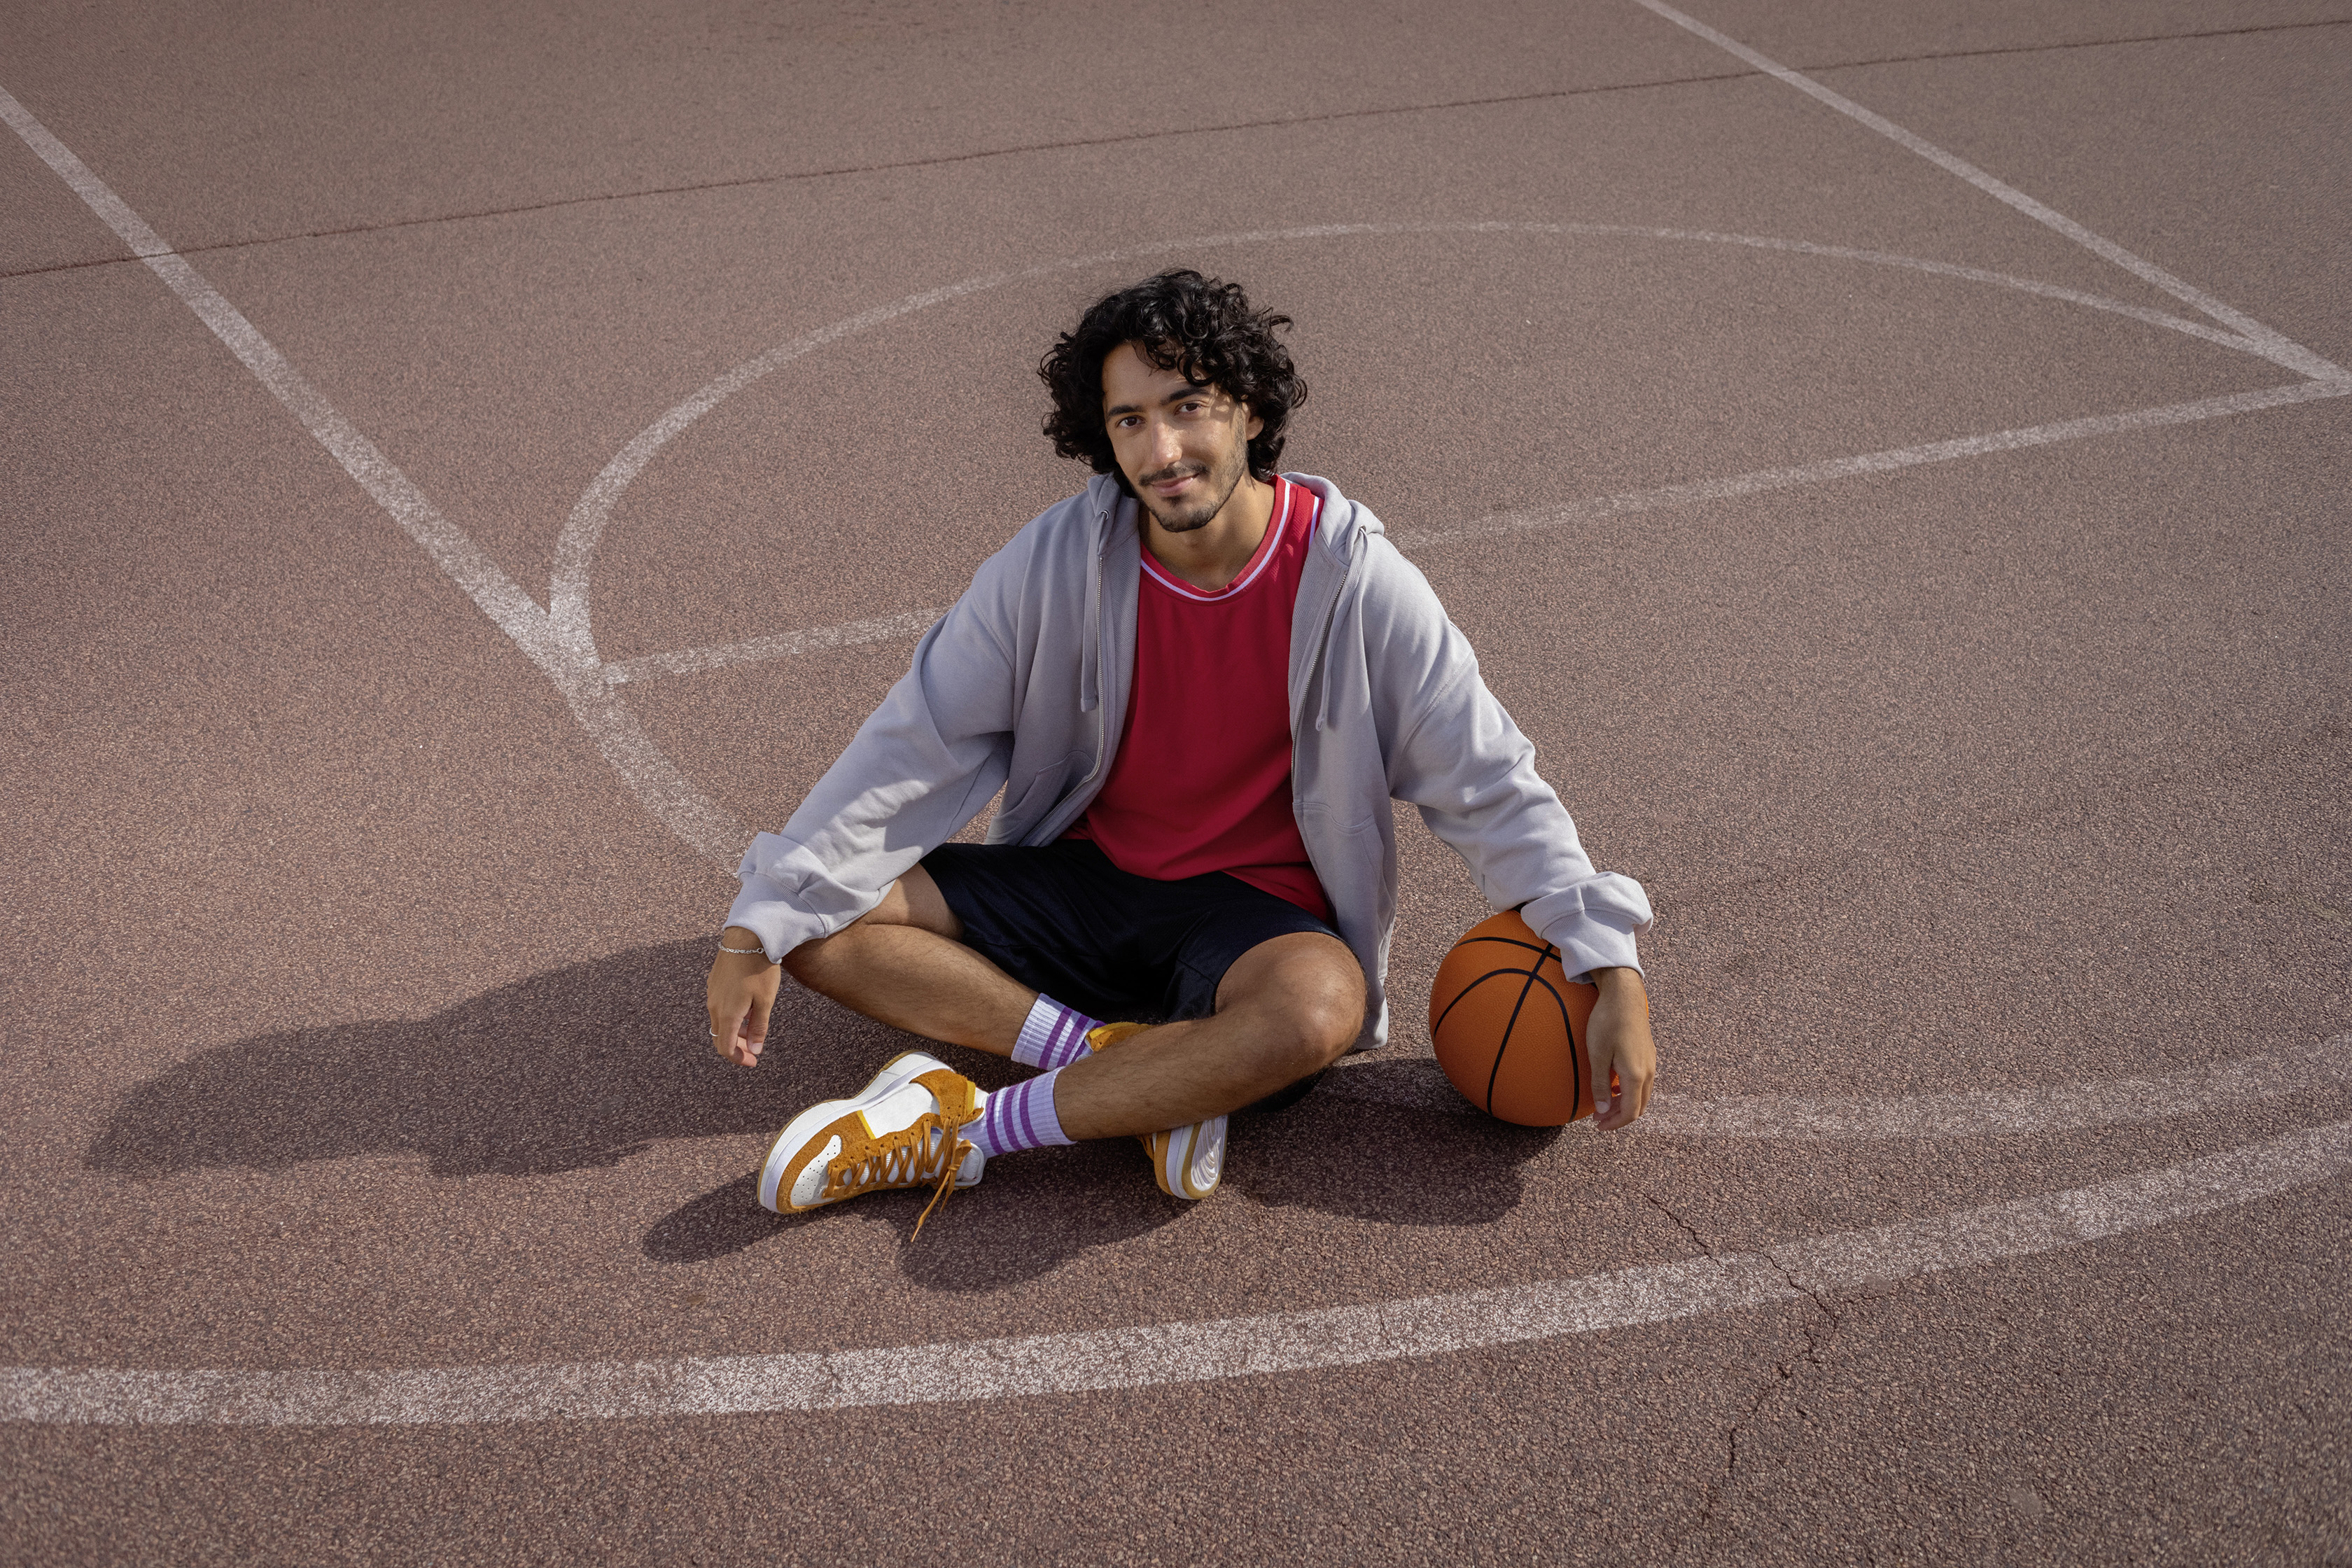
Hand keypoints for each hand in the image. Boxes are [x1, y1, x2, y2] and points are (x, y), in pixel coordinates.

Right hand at [706, 926, 781, 1067]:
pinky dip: (732, 1016)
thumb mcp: (765, 1001)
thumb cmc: (759, 968)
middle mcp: (715, 1006)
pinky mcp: (713, 983)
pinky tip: (747, 1008)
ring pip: (720, 1022)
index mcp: (727, 1014)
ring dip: (736, 1031)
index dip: (738, 1059)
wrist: (746, 937)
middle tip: (754, 1049)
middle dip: (737, 1047)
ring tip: (755, 1026)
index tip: (753, 1061)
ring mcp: (712, 994)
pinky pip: (719, 1007)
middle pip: (721, 1037)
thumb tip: (755, 1050)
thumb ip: (759, 1027)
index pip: (725, 1048)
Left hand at [1584, 966, 1655, 1129]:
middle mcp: (1649, 1071)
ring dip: (1624, 1104)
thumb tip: (1602, 1110)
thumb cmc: (1607, 1022)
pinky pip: (1643, 1082)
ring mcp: (1651, 1062)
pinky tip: (1614, 1085)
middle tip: (1598, 1118)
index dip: (1614, 1123)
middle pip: (1639, 1107)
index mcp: (1636, 1075)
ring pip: (1642, 1095)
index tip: (1597, 1125)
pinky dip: (1629, 1091)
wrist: (1623, 995)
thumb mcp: (1597, 1055)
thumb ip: (1600, 1084)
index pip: (1630, 1112)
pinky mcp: (1648, 1054)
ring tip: (1604, 1103)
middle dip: (1619, 1117)